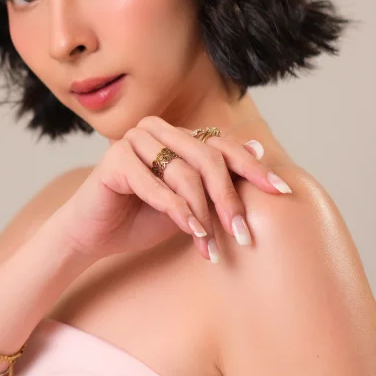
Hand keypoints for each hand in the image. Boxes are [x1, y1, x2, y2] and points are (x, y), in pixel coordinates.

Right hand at [57, 115, 291, 261]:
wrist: (93, 234)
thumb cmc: (142, 217)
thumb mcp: (190, 202)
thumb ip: (218, 178)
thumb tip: (259, 147)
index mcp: (176, 135)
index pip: (222, 145)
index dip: (252, 167)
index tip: (282, 192)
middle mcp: (157, 130)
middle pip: (208, 156)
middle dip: (229, 198)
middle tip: (242, 234)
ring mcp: (134, 140)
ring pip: (184, 172)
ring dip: (202, 213)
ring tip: (211, 245)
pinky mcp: (115, 159)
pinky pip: (155, 185)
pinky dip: (176, 211)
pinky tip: (192, 233)